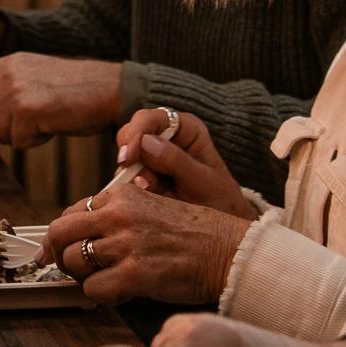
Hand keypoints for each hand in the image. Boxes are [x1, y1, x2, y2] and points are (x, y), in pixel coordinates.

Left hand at [0, 53, 122, 145]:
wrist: (109, 89)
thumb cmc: (77, 90)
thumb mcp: (34, 77)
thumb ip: (6, 89)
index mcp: (7, 62)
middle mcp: (7, 72)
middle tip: (17, 133)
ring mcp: (15, 89)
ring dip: (16, 137)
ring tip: (42, 125)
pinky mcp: (27, 109)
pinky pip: (16, 141)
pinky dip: (33, 141)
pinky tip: (52, 127)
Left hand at [43, 179, 247, 305]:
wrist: (229, 251)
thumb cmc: (195, 234)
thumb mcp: (151, 207)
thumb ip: (117, 217)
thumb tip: (82, 237)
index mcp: (121, 196)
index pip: (70, 213)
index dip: (64, 237)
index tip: (59, 251)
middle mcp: (118, 215)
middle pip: (59, 233)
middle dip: (60, 255)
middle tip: (72, 269)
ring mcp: (126, 244)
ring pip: (73, 262)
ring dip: (83, 277)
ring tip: (105, 281)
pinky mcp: (135, 274)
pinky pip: (93, 289)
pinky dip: (102, 296)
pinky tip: (121, 293)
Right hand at [113, 108, 257, 218]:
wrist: (220, 228)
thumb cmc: (220, 198)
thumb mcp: (203, 181)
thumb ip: (177, 161)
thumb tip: (146, 142)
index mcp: (185, 129)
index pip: (152, 119)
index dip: (136, 133)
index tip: (130, 158)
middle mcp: (165, 138)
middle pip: (132, 133)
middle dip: (130, 154)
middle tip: (133, 176)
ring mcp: (152, 158)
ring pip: (126, 158)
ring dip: (131, 175)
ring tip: (150, 190)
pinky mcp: (144, 177)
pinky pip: (126, 179)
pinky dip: (131, 188)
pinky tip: (147, 195)